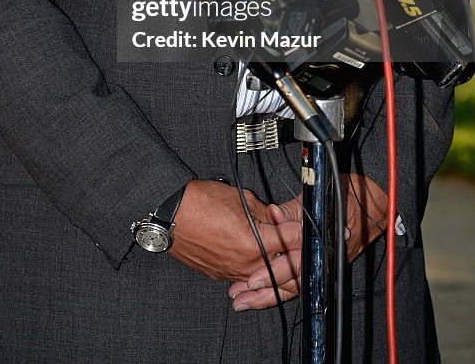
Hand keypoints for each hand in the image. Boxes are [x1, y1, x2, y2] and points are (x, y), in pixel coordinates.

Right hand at [168, 180, 291, 281]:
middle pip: (281, 264)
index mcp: (255, 244)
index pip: (292, 241)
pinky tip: (247, 252)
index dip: (301, 231)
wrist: (170, 214)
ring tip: (268, 244)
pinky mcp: (219, 275)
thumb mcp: (241, 199)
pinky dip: (249, 265)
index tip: (304, 226)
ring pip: (262, 273)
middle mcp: (245, 264)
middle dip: (289, 250)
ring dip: (269, 260)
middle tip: (290, 236)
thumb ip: (265, 213)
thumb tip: (277, 219)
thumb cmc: (200, 202)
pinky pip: (242, 274)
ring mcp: (231, 273)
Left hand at [228, 174, 389, 310]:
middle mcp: (321, 260)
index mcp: (318, 244)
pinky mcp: (322, 267)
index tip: (251, 279)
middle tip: (241, 296)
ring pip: (294, 288)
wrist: (372, 204)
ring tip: (246, 301)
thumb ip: (290, 212)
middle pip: (290, 284)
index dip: (271, 274)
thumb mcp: (315, 199)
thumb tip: (270, 214)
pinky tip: (263, 295)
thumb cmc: (346, 196)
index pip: (292, 265)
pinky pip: (300, 283)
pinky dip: (281, 289)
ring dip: (269, 296)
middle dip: (264, 292)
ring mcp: (323, 265)